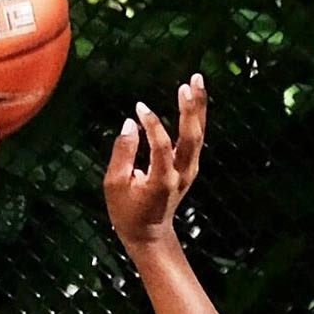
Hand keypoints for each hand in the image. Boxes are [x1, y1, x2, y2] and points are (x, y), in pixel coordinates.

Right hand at [105, 73, 207, 250]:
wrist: (150, 233)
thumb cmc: (126, 211)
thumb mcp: (114, 185)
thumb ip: (122, 153)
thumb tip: (130, 123)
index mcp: (162, 181)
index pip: (162, 146)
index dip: (152, 125)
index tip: (139, 107)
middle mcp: (182, 174)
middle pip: (192, 137)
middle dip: (190, 110)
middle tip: (187, 84)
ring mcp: (190, 170)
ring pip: (199, 134)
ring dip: (199, 107)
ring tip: (197, 80)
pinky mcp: (190, 166)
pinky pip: (196, 137)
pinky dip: (196, 116)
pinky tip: (194, 98)